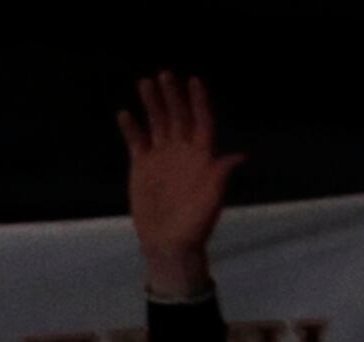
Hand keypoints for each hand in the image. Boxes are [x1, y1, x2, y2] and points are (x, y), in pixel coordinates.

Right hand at [121, 70, 238, 301]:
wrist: (169, 243)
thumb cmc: (195, 223)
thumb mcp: (212, 199)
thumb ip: (221, 175)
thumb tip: (239, 157)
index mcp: (201, 153)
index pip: (201, 120)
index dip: (198, 101)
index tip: (193, 81)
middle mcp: (182, 149)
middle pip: (178, 115)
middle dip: (172, 95)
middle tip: (165, 75)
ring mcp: (162, 156)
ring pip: (157, 123)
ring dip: (152, 103)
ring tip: (145, 83)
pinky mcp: (142, 167)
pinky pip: (137, 142)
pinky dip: (131, 128)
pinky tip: (125, 114)